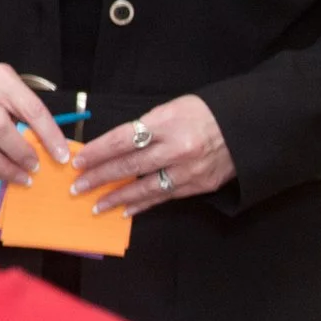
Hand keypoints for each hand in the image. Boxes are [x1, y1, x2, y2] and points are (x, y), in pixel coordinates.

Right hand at [0, 62, 67, 184]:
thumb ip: (31, 115)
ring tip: (21, 177)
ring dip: (3, 169)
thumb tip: (54, 150)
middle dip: (20, 153)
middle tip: (35, 168)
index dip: (48, 135)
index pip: (30, 109)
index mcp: (1, 79)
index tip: (62, 156)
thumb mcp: (17, 92)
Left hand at [71, 93, 234, 216]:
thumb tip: (111, 146)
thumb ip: (143, 127)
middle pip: (130, 166)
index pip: (122, 140)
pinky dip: (143, 205)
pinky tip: (125, 211)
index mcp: (166, 124)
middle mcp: (177, 149)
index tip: (78, 161)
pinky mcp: (199, 186)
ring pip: (145, 188)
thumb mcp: (170, 109)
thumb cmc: (201, 113)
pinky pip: (164, 198)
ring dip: (117, 198)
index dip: (98, 152)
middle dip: (100, 178)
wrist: (244, 128)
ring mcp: (189, 171)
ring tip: (95, 205)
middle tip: (76, 187)